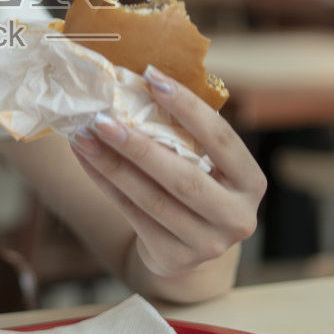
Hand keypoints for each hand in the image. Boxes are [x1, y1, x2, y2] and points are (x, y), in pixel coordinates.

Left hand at [68, 68, 264, 279]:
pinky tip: (86, 160)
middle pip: (182, 177)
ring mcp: (208, 243)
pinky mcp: (175, 257)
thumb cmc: (196, 185)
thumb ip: (187, 133)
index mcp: (251, 182)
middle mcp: (237, 217)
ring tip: (83, 136)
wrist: (188, 247)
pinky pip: (133, 215)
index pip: (221, 138)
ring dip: (111, 165)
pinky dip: (105, 184)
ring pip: (151, 199)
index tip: (151, 76)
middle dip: (138, 146)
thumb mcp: (206, 163)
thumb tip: (143, 80)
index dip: (187, 107)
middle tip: (101, 118)